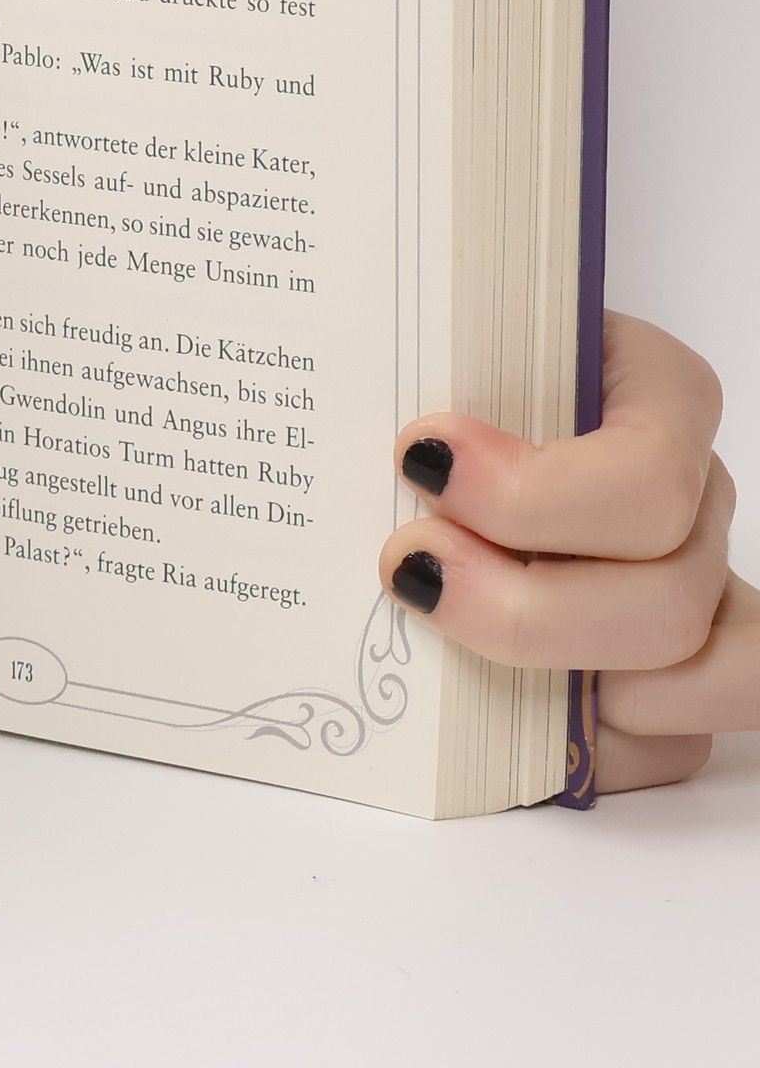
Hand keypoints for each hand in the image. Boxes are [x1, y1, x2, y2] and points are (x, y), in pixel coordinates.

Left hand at [380, 310, 745, 793]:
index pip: (648, 472)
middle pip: (665, 593)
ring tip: (448, 633)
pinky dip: (598, 747)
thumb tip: (390, 441)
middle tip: (407, 568)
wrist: (446, 393)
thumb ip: (426, 367)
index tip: (416, 461)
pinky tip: (502, 706)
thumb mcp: (444, 338)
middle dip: (522, 607)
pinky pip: (675, 743)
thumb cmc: (446, 360)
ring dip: (560, 674)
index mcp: (657, 395)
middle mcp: (692, 495)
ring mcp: (695, 584)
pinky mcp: (675, 671)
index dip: (533, 495)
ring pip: (694, 674)